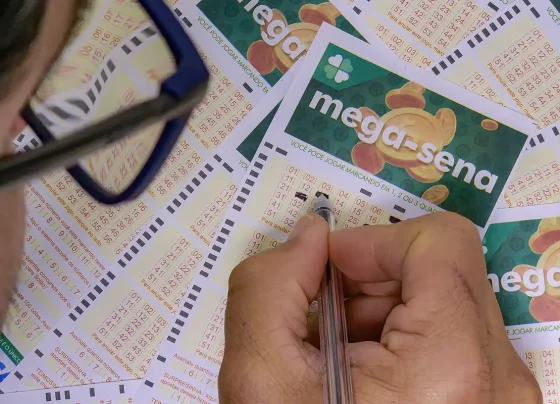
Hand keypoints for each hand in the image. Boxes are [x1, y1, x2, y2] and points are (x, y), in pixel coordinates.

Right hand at [219, 212, 541, 403]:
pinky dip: (396, 342)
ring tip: (335, 363)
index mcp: (454, 365)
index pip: (439, 242)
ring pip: (441, 303)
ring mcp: (503, 396)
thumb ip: (269, 287)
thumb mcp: (261, 382)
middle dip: (366, 285)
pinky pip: (447, 339)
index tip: (323, 275)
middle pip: (438, 273)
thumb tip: (308, 235)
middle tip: (318, 327)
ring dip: (376, 315)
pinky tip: (359, 381)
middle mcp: (500, 379)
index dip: (372, 243)